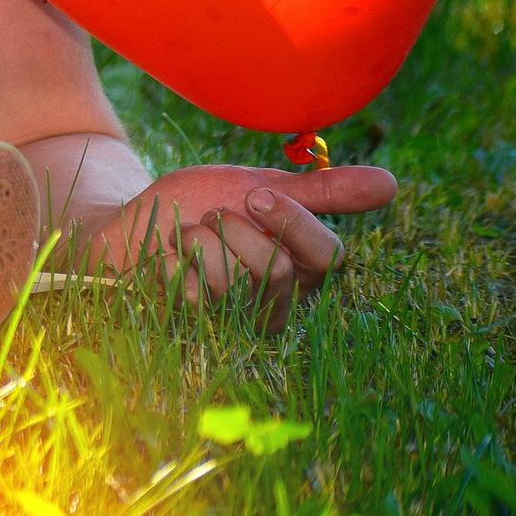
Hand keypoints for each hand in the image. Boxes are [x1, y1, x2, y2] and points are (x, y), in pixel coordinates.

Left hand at [83, 162, 396, 329]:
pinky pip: (188, 288)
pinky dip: (167, 257)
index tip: (257, 194)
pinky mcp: (187, 330)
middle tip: (210, 218)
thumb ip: (319, 191)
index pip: (328, 257)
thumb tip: (392, 185)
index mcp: (296, 271)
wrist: (123, 220)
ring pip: (231, 278)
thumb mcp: (254, 186)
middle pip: (281, 269)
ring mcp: (230, 322)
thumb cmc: (193, 207)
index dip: (295, 222)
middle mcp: (270, 305)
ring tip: (183, 240)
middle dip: (235, 227)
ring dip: (197, 239)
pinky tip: (159, 261)